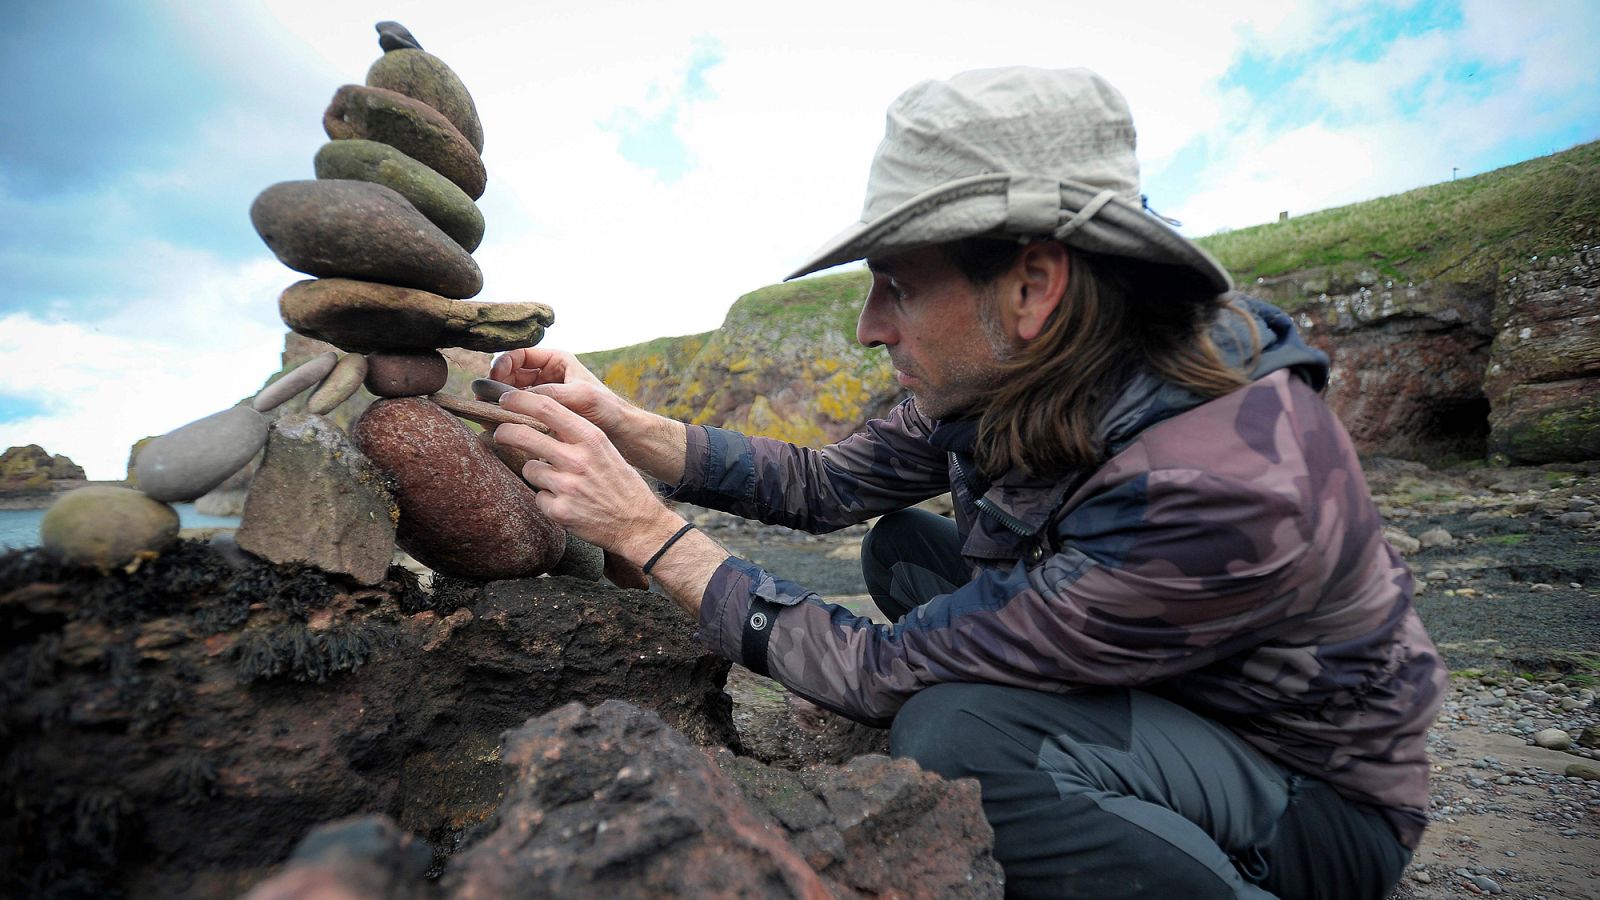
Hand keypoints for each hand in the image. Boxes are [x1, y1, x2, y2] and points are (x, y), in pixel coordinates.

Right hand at [492, 347, 633, 437]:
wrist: (620, 431)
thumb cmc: (606, 408)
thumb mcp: (580, 396)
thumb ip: (549, 394)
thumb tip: (515, 398)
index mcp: (556, 360)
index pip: (519, 355)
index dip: (503, 364)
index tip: (495, 378)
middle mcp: (546, 373)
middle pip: (510, 374)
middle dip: (496, 385)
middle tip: (482, 400)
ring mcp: (543, 393)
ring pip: (511, 393)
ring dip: (499, 401)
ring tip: (486, 413)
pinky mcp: (542, 412)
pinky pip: (519, 409)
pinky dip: (508, 414)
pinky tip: (499, 423)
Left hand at [493, 392, 682, 558]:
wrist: (638, 522)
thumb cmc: (619, 482)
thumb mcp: (604, 448)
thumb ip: (575, 434)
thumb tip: (540, 421)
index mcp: (590, 438)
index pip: (546, 408)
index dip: (519, 401)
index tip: (504, 400)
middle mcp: (577, 459)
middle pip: (524, 436)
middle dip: (505, 432)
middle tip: (500, 434)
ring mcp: (567, 486)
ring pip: (529, 469)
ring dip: (538, 474)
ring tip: (561, 482)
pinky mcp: (560, 510)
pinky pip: (538, 497)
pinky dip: (548, 500)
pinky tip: (567, 503)